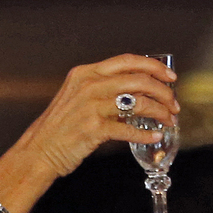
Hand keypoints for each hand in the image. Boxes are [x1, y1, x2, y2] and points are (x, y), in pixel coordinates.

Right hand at [18, 54, 178, 179]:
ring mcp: (91, 106)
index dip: (154, 67)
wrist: (38, 151)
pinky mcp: (94, 128)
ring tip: (168, 120)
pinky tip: (155, 136)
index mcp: (86, 73)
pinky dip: (146, 134)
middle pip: (139, 80)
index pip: (128, 61)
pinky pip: (129, 129)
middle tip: (173, 104)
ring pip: (138, 102)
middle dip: (163, 92)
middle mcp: (89, 85)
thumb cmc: (61, 127)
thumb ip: (103, 88)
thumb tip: (137, 89)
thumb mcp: (77, 96)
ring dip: (160, 112)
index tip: (170, 77)